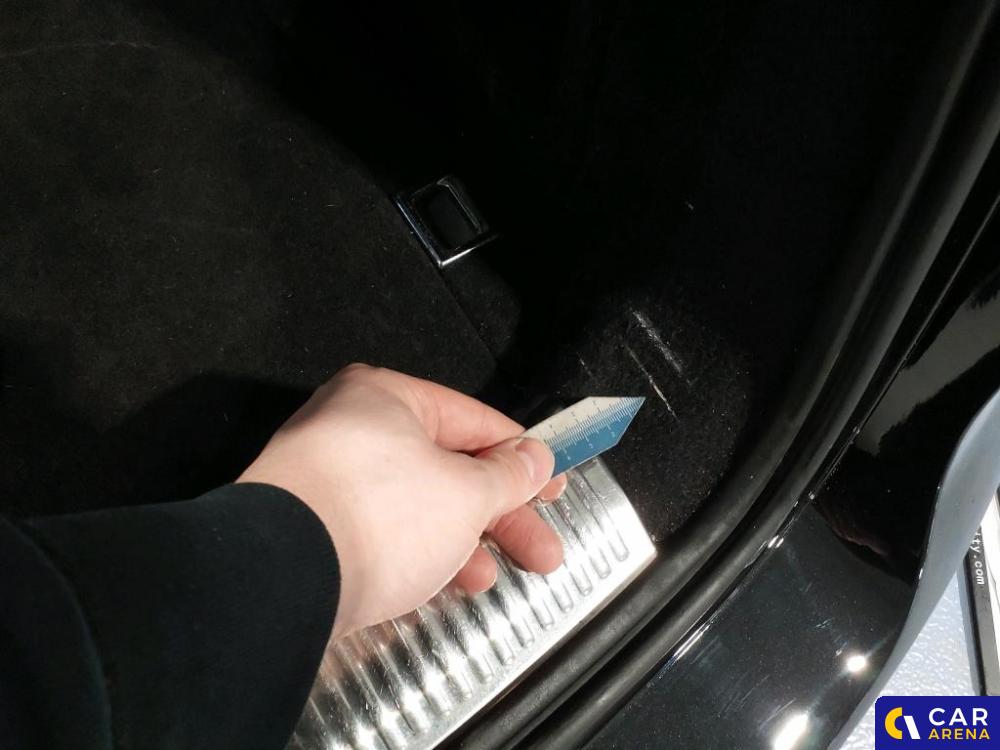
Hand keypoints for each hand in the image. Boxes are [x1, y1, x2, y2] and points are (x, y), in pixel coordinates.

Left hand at [237, 364, 565, 635]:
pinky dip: (420, 556)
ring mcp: (329, 482)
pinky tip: (446, 583)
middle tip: (543, 547)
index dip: (523, 456)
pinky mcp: (316, 531)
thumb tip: (534, 458)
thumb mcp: (466, 492)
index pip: (475, 420)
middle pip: (448, 468)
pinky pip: (384, 534)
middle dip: (501, 515)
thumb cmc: (378, 514)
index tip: (554, 483)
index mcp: (386, 397)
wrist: (281, 580)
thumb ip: (508, 475)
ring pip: (417, 507)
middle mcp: (352, 430)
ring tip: (492, 577)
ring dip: (464, 543)